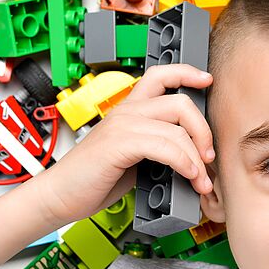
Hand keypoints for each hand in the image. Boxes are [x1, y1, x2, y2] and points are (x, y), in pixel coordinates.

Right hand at [30, 64, 214, 227]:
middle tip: (208, 156)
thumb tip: (192, 157)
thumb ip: (157, 147)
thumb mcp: (133, 157)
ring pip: (176, 129)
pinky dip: (183, 163)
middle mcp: (126, 111)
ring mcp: (122, 125)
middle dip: (203, 130)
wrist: (59, 196)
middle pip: (180, 102)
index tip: (206, 79)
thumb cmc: (93, 178)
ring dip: (197, 158)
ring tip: (201, 180)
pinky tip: (188, 176)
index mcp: (130, 109)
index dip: (186, 73)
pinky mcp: (118, 144)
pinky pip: (164, 147)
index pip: (160, 75)